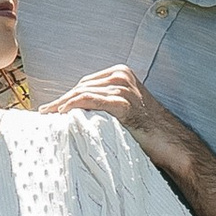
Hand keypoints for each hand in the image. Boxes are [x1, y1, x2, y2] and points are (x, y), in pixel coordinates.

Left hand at [41, 64, 193, 172]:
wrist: (171, 143)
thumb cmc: (146, 130)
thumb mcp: (123, 108)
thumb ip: (104, 102)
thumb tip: (75, 109)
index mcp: (121, 73)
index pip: (85, 83)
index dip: (66, 96)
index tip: (51, 108)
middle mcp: (121, 76)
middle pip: (81, 86)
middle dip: (61, 100)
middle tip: (44, 112)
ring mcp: (124, 88)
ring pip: (83, 92)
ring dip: (62, 104)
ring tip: (49, 116)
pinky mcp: (124, 103)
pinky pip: (92, 101)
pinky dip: (74, 106)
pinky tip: (63, 114)